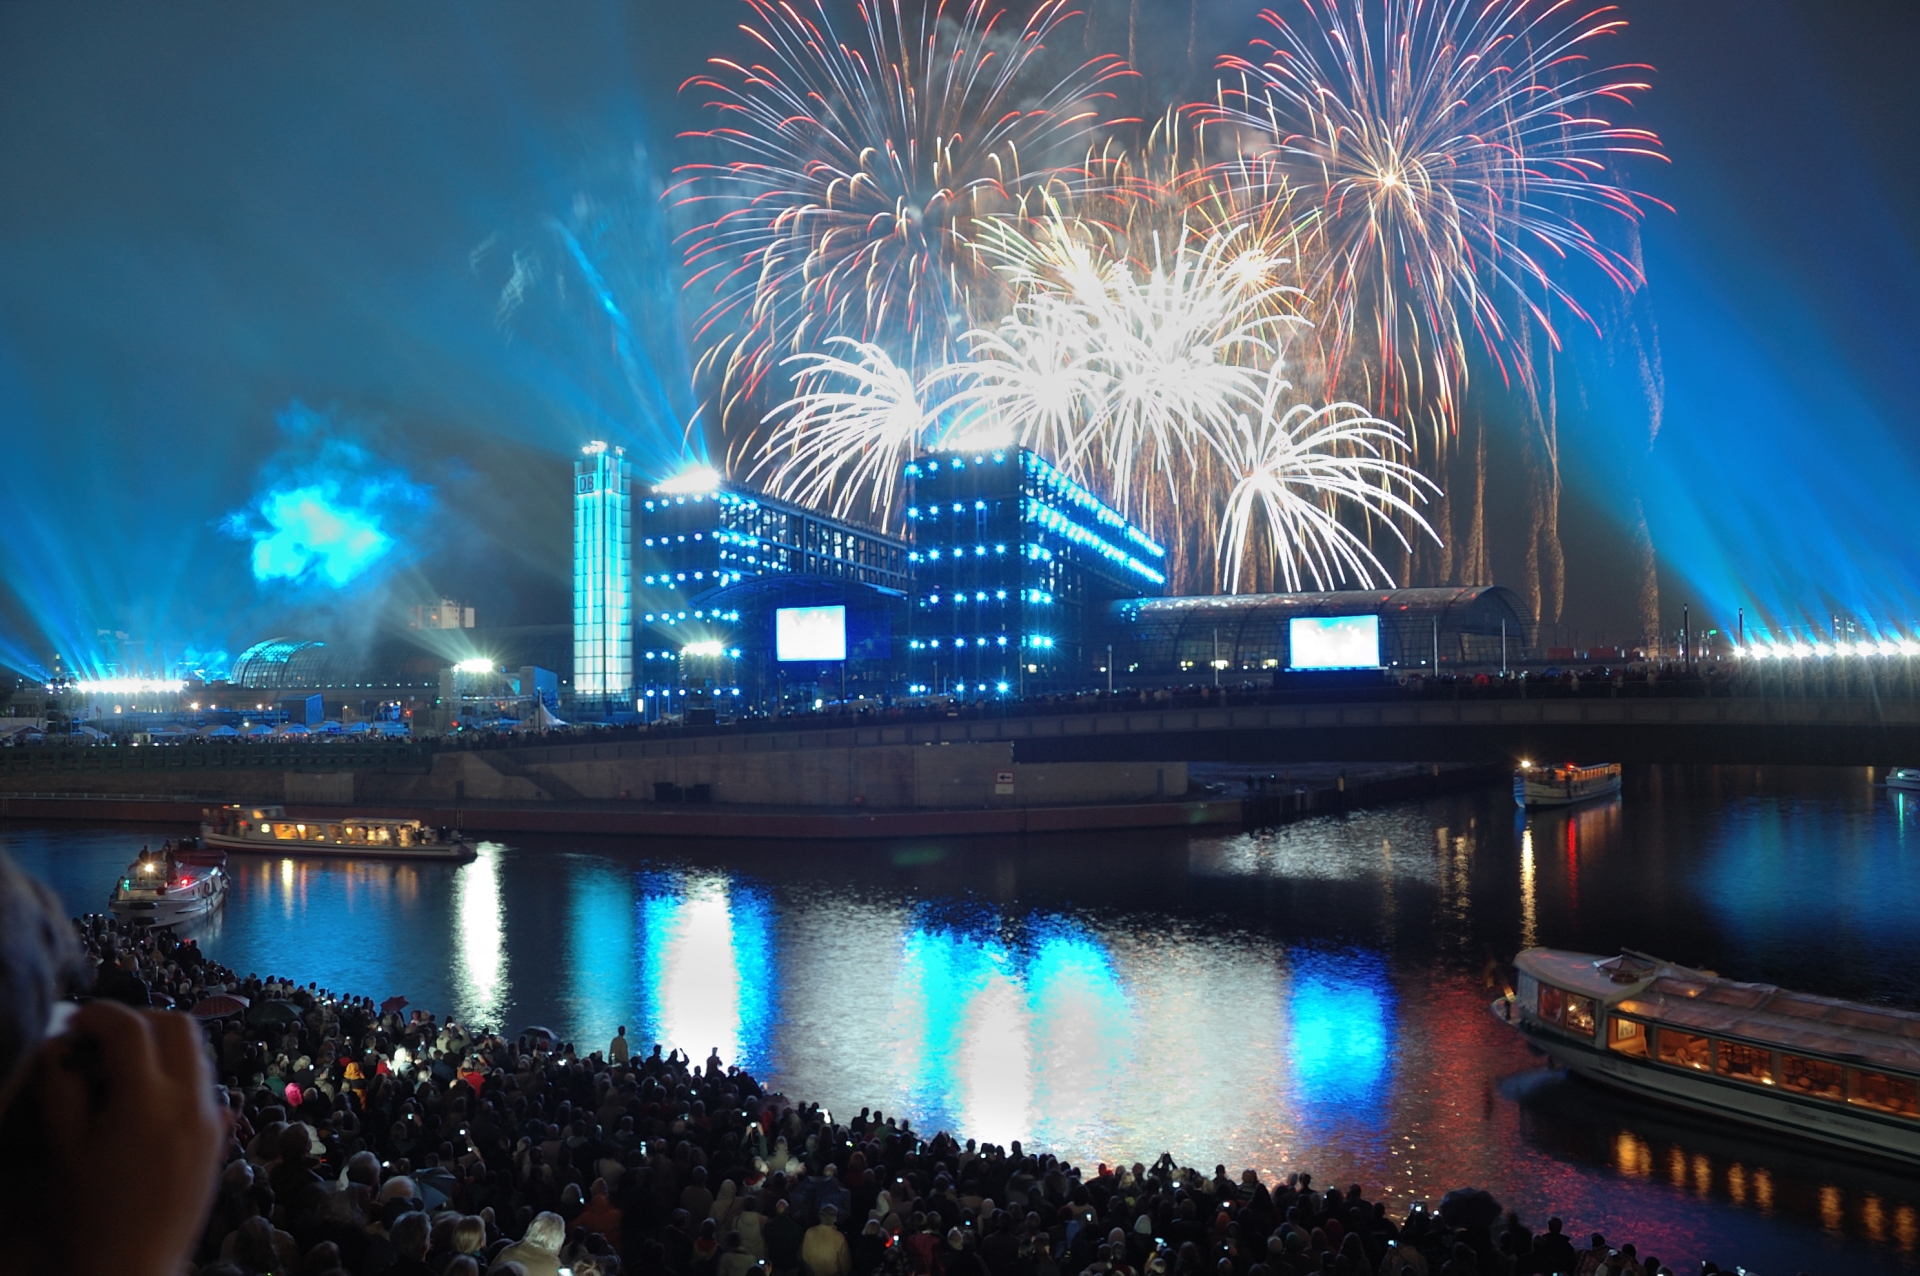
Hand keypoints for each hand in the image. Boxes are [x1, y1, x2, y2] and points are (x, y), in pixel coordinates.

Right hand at [35, 1001, 227, 1275]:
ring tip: (121, 1069)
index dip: (98, 1015)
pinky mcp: (219, 1137)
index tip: (73, 1024)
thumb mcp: (64, 1151)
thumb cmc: (89, 1217)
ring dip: (163, 1046)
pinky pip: (206, 1085)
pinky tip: (146, 1100)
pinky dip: (179, 1074)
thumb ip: (60, 1090)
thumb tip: (54, 1045)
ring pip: (198, 1053)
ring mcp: (212, 1119)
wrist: (134, 1269)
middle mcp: (191, 1101)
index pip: (131, 1027)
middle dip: (140, 1020)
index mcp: (148, 1101)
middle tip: (101, 1040)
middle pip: (180, 1026)